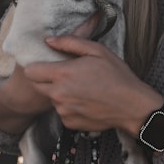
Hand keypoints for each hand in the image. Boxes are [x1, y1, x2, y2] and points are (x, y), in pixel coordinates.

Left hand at [23, 33, 163, 136]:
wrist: (131, 106)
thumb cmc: (117, 75)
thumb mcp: (97, 51)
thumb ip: (70, 42)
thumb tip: (49, 40)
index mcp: (62, 74)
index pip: (31, 72)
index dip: (36, 66)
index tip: (46, 65)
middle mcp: (59, 94)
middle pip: (37, 86)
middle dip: (46, 80)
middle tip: (66, 76)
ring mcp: (63, 111)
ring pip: (51, 99)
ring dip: (60, 94)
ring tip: (82, 89)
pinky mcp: (69, 123)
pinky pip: (62, 112)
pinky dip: (70, 107)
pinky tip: (86, 101)